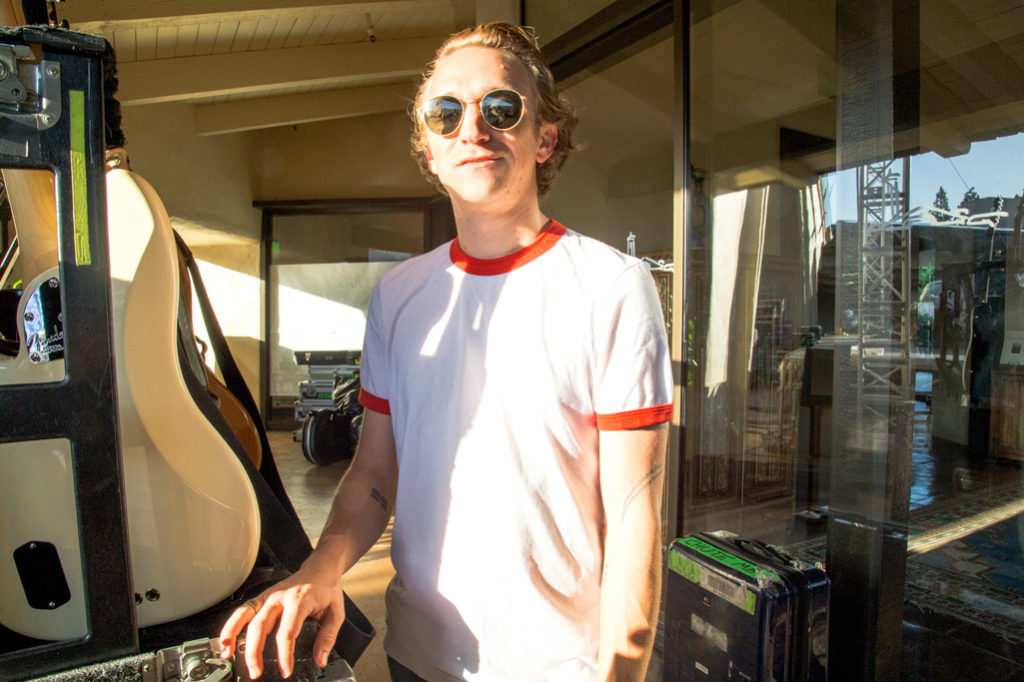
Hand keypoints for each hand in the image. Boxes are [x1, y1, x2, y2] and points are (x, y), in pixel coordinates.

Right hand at [218, 559, 345, 678]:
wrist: (321, 568)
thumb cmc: (327, 588)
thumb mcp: (336, 613)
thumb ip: (328, 637)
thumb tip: (320, 659)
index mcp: (299, 600)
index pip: (287, 632)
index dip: (284, 655)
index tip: (286, 670)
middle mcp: (280, 597)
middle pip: (260, 626)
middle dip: (254, 652)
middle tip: (256, 672)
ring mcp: (268, 595)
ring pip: (244, 616)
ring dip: (234, 636)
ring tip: (228, 655)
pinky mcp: (261, 597)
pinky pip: (242, 611)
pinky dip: (231, 625)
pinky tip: (226, 640)